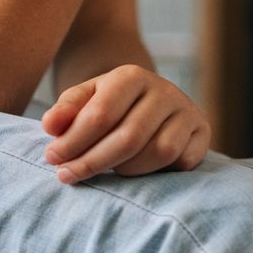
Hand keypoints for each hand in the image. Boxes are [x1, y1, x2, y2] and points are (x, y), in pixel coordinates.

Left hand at [40, 64, 209, 183]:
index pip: (101, 114)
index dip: (74, 140)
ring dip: (127, 169)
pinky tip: (139, 170)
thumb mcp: (86, 99)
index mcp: (132, 76)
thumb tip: (50, 126)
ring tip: (108, 170)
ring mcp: (187, 110)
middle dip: (93, 162)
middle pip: (128, 137)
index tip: (52, 159)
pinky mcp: (202, 132)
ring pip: (157, 152)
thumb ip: (66, 110)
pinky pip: (180, 162)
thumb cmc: (112, 104)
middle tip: (67, 176)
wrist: (152, 101)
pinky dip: (157, 172)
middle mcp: (164, 90)